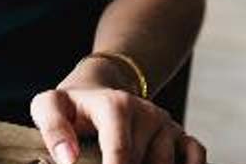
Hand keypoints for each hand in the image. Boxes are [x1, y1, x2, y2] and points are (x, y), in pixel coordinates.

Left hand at [30, 60, 205, 163]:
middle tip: (99, 160)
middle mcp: (147, 112)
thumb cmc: (71, 105)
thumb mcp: (48, 107)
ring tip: (124, 159)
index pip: (122, 153)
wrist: (97, 89)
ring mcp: (166, 124)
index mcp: (116, 105)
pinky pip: (196, 159)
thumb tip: (68, 159)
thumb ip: (52, 129)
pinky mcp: (181, 134)